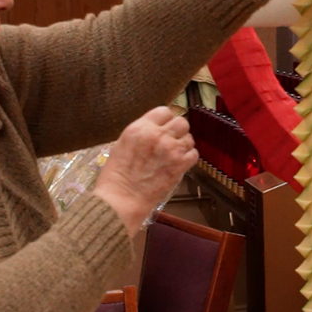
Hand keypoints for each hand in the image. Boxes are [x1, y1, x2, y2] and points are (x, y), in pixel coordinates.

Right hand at [93, 107, 197, 236]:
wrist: (121, 200)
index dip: (166, 120)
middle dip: (178, 131)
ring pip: (189, 138)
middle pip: (182, 122)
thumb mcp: (124, 143)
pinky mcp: (180, 165)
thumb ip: (143, 132)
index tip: (164, 128)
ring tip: (173, 156)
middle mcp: (158, 135)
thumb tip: (158, 128)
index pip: (164, 111)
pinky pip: (194, 154)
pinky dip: (189, 158)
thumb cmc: (117, 175)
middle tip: (172, 141)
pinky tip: (178, 164)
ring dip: (184, 146)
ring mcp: (171, 149)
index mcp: (141, 128)